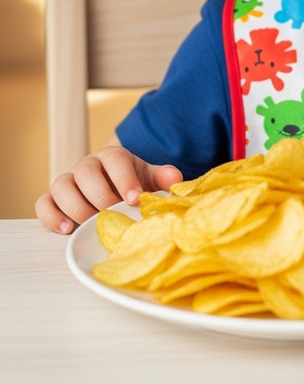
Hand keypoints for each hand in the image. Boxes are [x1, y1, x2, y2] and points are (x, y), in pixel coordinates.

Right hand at [35, 142, 182, 233]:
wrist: (113, 186)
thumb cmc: (131, 183)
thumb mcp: (149, 177)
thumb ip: (162, 177)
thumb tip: (175, 179)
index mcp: (113, 157)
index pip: (116, 162)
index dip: (124, 180)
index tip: (134, 199)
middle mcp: (87, 166)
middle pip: (86, 174)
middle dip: (100, 196)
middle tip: (112, 215)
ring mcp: (68, 181)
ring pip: (61, 187)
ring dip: (75, 207)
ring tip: (89, 224)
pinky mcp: (53, 198)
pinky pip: (44, 203)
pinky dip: (51, 216)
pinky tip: (67, 229)